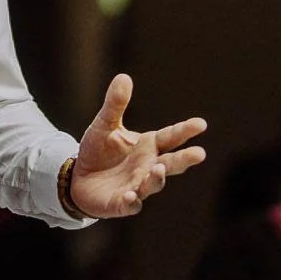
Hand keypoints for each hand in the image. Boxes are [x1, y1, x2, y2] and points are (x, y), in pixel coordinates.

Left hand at [69, 73, 205, 218]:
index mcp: (148, 146)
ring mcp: (137, 186)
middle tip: (199, 153)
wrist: (79, 177)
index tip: (201, 124)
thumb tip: (124, 76)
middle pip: (171, 164)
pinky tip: (131, 195)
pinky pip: (130, 203)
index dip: (185, 130)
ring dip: (157, 179)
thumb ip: (116, 104)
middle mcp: (148, 166)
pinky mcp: (121, 202)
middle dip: (184, 159)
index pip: (170, 137)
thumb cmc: (99, 150)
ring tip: (159, 170)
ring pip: (153, 184)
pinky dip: (132, 200)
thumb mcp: (105, 124)